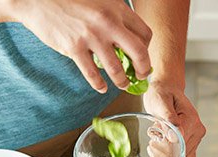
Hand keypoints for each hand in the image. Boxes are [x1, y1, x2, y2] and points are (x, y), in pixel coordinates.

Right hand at [12, 0, 151, 92]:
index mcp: (117, 9)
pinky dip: (99, 84)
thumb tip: (128, 39)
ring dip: (122, 81)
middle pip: (139, 53)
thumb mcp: (99, 0)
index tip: (142, 56)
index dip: (147, 48)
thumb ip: (114, 16)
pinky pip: (92, 74)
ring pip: (117, 68)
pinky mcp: (74, 47)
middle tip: (141, 76)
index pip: (145, 33)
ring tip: (122, 84)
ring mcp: (91, 36)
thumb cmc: (70, 0)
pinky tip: (101, 88)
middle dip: (143, 69)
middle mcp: (108, 22)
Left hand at [143, 81, 205, 156]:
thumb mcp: (160, 101)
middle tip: (152, 144)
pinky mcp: (192, 143)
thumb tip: (174, 137)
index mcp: (192, 121)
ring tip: (154, 146)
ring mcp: (196, 138)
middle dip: (163, 156)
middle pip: (182, 156)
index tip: (153, 145)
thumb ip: (168, 119)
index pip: (180, 146)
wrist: (167, 89)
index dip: (165, 151)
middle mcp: (197, 131)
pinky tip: (161, 154)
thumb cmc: (162, 93)